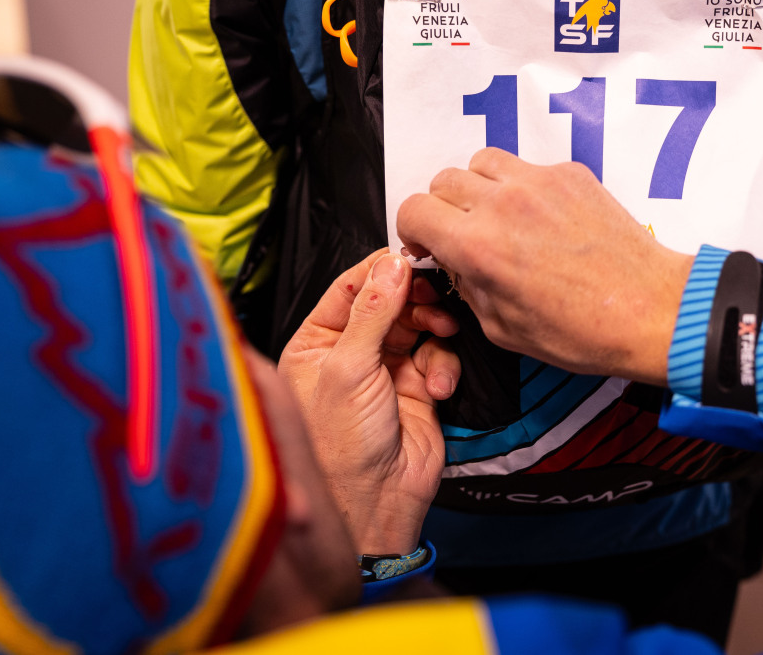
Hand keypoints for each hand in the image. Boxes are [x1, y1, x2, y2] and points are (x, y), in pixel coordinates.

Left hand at [279, 251, 459, 555]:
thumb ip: (373, 311)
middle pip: (391, 301)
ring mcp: (386, 370)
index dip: (383, 271)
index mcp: (317, 341)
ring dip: (435, 328)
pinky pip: (439, 356)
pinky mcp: (418, 388)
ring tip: (442, 336)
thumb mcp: (349, 369)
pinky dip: (445, 364)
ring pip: (420, 324)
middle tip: (434, 302)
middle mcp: (350, 352)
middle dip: (417, 300)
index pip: (351, 287)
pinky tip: (439, 386)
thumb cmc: (341, 447)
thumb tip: (392, 264)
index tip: (413, 259)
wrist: (375, 504)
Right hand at [396, 148, 692, 385]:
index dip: (413, 230)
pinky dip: (522, 187)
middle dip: (443, 209)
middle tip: (461, 234)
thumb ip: (466, 288)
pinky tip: (540, 218)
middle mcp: (503, 204)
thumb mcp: (502, 328)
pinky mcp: (569, 174)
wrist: (648, 310)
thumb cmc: (583, 330)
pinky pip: (527, 167)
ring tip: (496, 217)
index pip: (413, 209)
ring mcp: (539, 183)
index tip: (428, 245)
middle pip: (443, 180)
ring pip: (481, 162)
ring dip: (478, 187)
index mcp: (477, 246)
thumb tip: (453, 265)